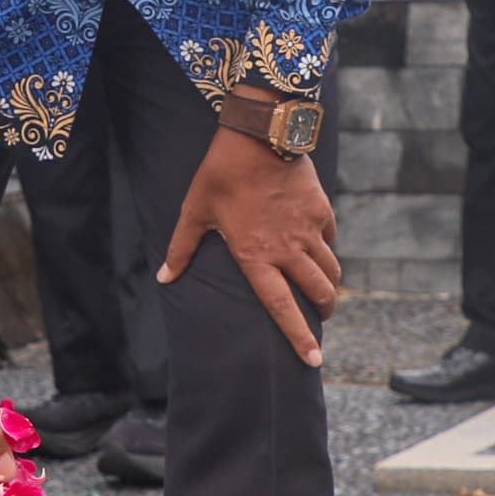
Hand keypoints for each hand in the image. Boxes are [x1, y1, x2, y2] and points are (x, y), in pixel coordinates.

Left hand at [159, 121, 337, 363]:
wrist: (259, 136)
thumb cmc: (220, 175)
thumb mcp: (195, 212)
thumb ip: (182, 249)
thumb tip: (164, 279)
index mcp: (255, 257)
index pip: (281, 307)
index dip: (298, 336)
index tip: (312, 359)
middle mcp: (287, 250)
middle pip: (317, 293)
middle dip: (322, 313)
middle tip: (321, 320)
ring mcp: (308, 230)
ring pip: (330, 271)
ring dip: (330, 287)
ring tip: (325, 293)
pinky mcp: (321, 211)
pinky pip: (330, 241)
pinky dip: (328, 252)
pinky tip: (321, 252)